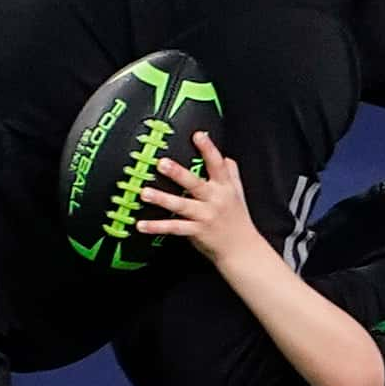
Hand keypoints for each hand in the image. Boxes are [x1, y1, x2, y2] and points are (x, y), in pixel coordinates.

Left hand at [140, 134, 274, 268]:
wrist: (243, 250)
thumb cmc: (238, 220)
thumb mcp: (239, 194)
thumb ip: (231, 174)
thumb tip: (225, 157)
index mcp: (225, 188)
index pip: (217, 165)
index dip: (208, 149)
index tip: (198, 135)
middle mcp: (215, 200)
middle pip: (195, 184)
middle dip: (178, 173)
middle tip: (162, 163)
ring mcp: (205, 216)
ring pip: (181, 206)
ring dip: (162, 199)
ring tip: (144, 192)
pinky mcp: (197, 232)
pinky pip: (174, 228)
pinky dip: (157, 227)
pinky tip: (141, 225)